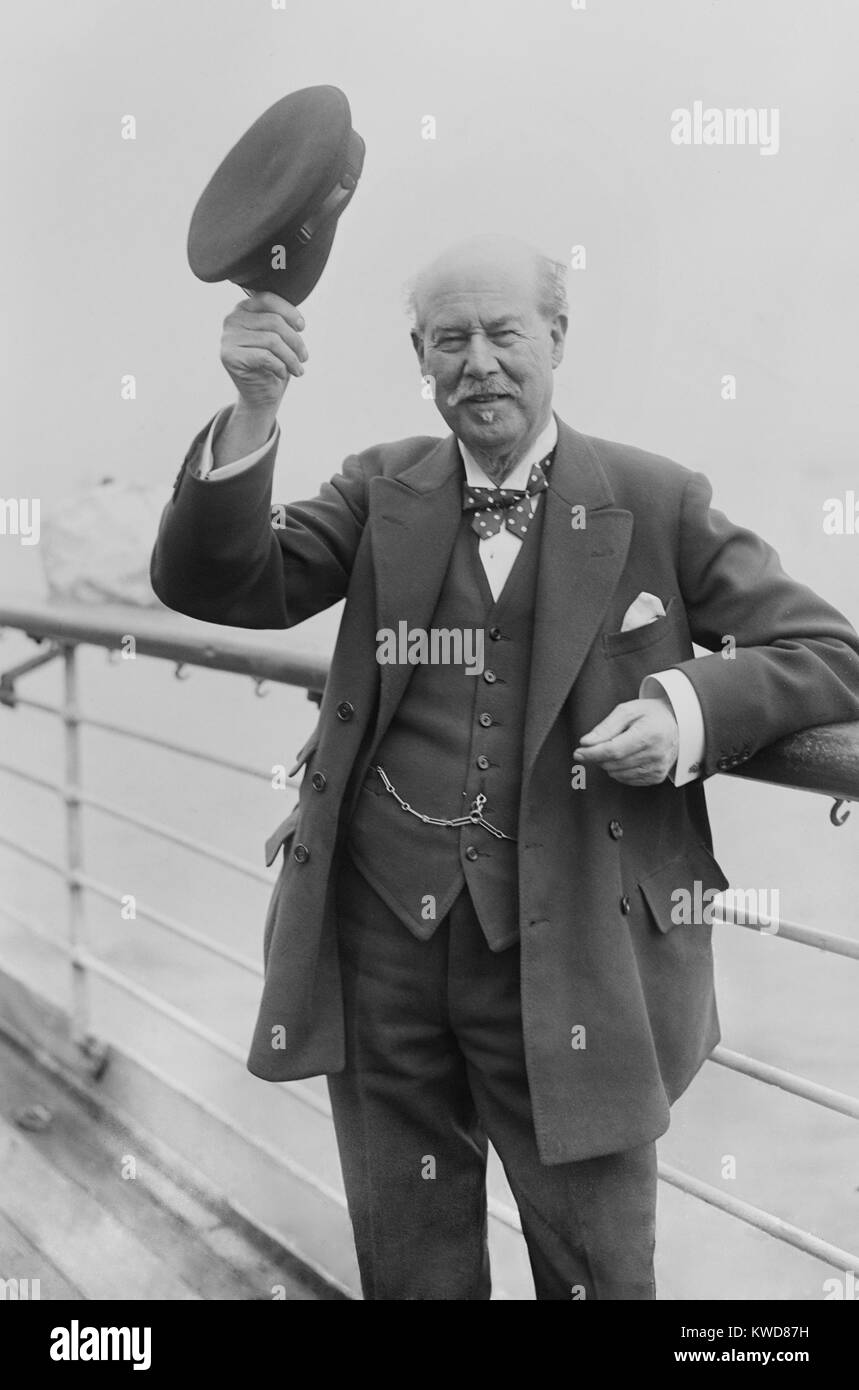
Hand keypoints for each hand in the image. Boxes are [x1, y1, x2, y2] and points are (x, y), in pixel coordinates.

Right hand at [220, 290, 307, 414]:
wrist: (260, 395)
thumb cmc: (273, 364)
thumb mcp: (279, 337)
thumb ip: (282, 321)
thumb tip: (298, 320)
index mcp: (243, 309)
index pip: (267, 299)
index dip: (289, 312)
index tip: (302, 327)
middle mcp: (231, 320)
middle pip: (274, 322)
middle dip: (295, 341)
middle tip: (304, 357)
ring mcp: (228, 338)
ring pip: (272, 340)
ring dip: (291, 358)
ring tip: (298, 369)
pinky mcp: (229, 356)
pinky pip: (265, 356)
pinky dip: (280, 367)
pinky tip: (282, 374)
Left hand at [573, 698, 678, 785]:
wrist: (677, 724)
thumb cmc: (649, 714)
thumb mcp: (627, 711)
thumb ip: (606, 727)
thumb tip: (586, 743)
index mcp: (649, 733)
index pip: (613, 750)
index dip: (592, 753)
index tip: (578, 753)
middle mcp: (656, 754)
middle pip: (613, 764)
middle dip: (598, 756)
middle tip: (597, 744)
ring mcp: (658, 768)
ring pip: (618, 774)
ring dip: (608, 763)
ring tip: (617, 746)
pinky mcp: (657, 777)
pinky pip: (627, 779)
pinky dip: (619, 770)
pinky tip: (626, 757)